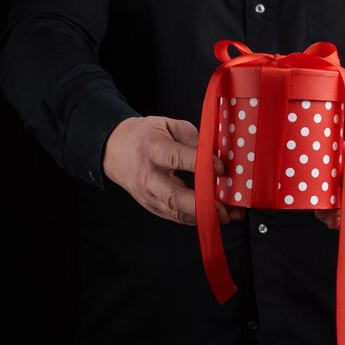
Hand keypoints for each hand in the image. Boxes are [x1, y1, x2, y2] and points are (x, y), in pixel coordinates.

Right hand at [102, 116, 244, 224]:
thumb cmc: (145, 136)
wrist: (115, 151)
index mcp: (151, 148)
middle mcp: (148, 175)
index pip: (176, 158)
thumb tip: (218, 153)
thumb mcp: (168, 125)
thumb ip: (193, 138)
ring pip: (176, 211)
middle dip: (202, 204)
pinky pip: (176, 216)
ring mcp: (148, 195)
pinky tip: (214, 216)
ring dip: (204, 216)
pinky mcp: (152, 207)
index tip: (222, 168)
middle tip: (226, 208)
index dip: (200, 164)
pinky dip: (196, 218)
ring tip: (228, 215)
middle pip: (174, 195)